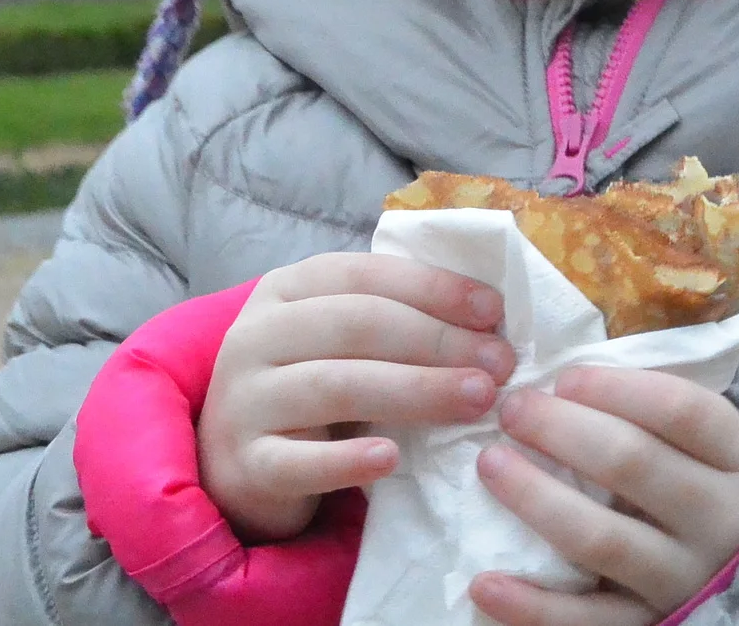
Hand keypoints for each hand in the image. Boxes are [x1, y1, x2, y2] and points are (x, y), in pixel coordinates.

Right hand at [197, 252, 515, 543]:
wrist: (239, 461)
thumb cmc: (311, 386)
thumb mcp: (343, 339)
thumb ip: (397, 317)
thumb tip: (489, 317)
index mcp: (286, 289)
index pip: (365, 275)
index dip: (433, 289)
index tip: (494, 311)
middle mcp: (256, 335)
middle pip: (356, 325)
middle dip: (437, 340)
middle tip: (498, 365)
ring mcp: (244, 400)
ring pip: (334, 387)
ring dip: (415, 391)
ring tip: (477, 400)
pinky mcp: (245, 464)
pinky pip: (297, 462)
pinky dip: (346, 461)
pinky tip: (391, 459)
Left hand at [469, 367, 738, 625]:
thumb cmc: (700, 482)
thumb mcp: (703, 444)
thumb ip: (650, 411)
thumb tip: (560, 380)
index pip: (681, 411)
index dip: (616, 388)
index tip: (563, 378)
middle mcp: (719, 519)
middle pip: (635, 464)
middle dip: (562, 430)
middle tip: (512, 409)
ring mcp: (683, 579)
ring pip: (603, 539)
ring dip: (538, 499)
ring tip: (490, 464)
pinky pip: (585, 620)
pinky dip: (531, 605)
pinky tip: (485, 582)